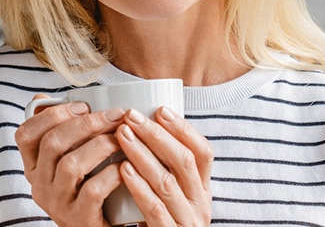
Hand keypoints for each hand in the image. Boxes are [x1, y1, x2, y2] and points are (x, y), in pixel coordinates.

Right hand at [16, 95, 125, 225]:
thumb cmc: (90, 189)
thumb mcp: (68, 162)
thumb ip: (61, 134)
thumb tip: (43, 98)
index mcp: (34, 167)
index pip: (25, 134)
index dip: (51, 114)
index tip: (82, 105)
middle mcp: (39, 185)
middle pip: (52, 143)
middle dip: (86, 123)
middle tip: (114, 115)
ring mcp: (57, 204)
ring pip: (71, 165)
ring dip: (100, 145)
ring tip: (121, 137)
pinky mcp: (78, 219)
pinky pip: (92, 191)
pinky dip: (110, 174)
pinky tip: (124, 166)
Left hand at [116, 107, 212, 226]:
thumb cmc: (161, 221)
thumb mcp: (172, 194)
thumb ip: (165, 168)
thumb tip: (144, 125)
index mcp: (202, 189)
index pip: (203, 152)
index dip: (183, 128)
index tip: (160, 109)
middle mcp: (200, 204)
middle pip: (183, 161)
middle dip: (156, 134)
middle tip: (130, 116)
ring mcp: (187, 221)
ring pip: (167, 181)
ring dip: (142, 154)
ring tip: (121, 135)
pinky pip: (155, 208)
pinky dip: (139, 186)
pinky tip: (123, 170)